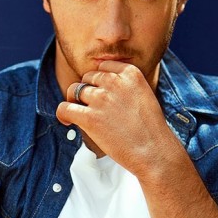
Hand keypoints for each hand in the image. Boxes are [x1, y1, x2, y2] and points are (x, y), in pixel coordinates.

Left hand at [56, 61, 177, 175]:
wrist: (154, 152)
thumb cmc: (151, 129)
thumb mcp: (144, 95)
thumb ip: (126, 86)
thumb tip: (103, 87)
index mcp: (130, 73)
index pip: (103, 66)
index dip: (99, 80)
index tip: (101, 92)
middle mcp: (114, 82)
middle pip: (88, 77)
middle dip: (87, 90)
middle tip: (92, 107)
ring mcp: (101, 98)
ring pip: (74, 90)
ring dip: (74, 101)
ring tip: (79, 115)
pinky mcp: (89, 117)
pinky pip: (64, 108)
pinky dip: (63, 114)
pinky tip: (67, 121)